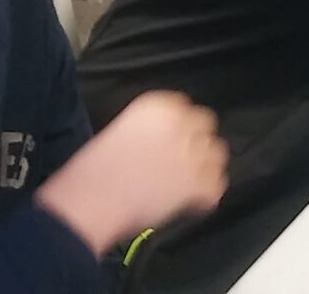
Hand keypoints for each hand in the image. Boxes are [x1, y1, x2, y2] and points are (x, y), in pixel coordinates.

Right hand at [37, 91, 228, 254]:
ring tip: (185, 185)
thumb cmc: (92, 171)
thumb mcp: (120, 132)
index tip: (171, 143)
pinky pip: (217, 187)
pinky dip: (205, 197)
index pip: (185, 108)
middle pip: (206, 126)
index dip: (181, 128)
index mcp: (157, 105)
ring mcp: (192, 153)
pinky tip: (188, 204)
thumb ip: (148, 132)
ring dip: (206, 168)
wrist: (91, 200)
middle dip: (197, 143)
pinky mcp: (198, 184)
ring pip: (217, 155)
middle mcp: (180, 123)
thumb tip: (161, 146)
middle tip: (180, 164)